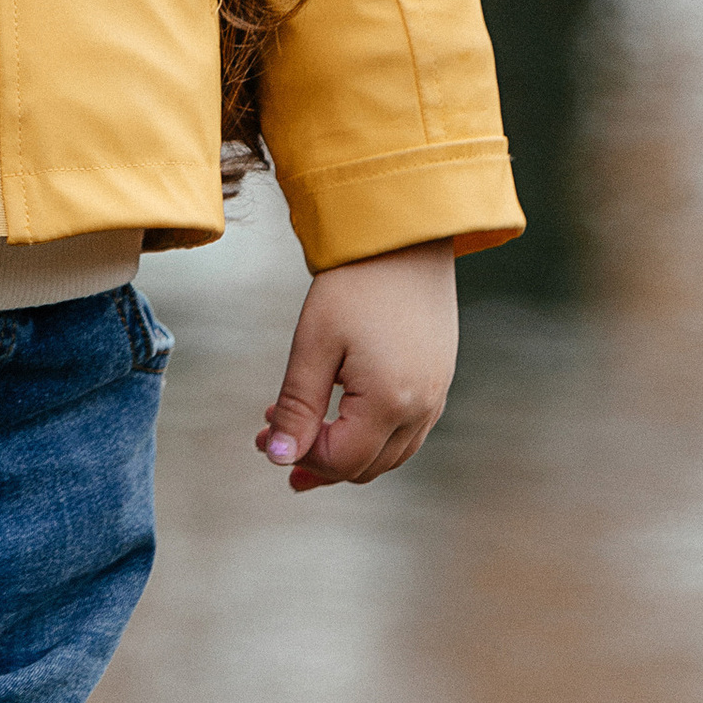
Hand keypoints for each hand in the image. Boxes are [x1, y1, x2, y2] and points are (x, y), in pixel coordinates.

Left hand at [256, 239, 458, 492]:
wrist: (404, 236)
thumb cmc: (354, 283)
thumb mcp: (314, 343)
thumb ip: (297, 406)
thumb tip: (276, 457)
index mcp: (390, 402)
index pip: (341, 461)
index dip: (299, 455)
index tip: (263, 432)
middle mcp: (422, 409)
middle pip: (367, 467)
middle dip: (317, 461)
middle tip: (272, 437)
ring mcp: (436, 396)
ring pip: (389, 455)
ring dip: (345, 453)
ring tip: (302, 435)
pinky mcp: (439, 381)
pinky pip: (406, 432)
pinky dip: (371, 436)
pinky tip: (341, 416)